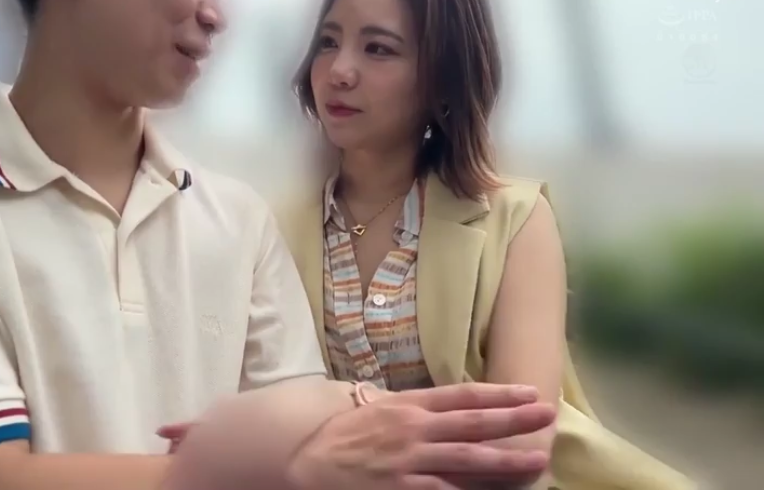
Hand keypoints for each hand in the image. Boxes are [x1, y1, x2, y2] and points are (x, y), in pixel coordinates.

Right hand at [286, 383, 554, 489]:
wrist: (307, 462)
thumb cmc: (344, 434)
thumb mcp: (378, 407)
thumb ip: (415, 407)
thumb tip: (450, 404)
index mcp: (408, 405)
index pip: (462, 396)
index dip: (498, 394)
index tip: (529, 391)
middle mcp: (413, 430)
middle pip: (473, 424)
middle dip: (514, 420)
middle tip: (547, 413)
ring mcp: (409, 462)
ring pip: (467, 461)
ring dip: (505, 461)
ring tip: (537, 459)